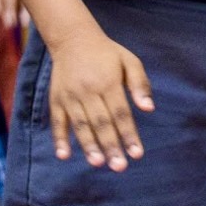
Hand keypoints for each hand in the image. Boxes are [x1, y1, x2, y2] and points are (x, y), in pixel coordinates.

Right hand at [45, 27, 153, 169]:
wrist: (73, 39)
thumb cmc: (107, 53)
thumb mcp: (129, 61)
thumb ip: (140, 84)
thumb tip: (149, 108)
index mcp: (109, 82)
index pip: (121, 113)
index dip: (129, 134)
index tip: (137, 154)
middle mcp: (88, 91)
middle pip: (101, 123)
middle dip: (111, 146)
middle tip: (120, 166)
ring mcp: (70, 96)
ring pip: (81, 125)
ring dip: (89, 146)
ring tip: (98, 163)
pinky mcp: (56, 100)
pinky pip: (58, 122)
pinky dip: (60, 139)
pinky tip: (64, 155)